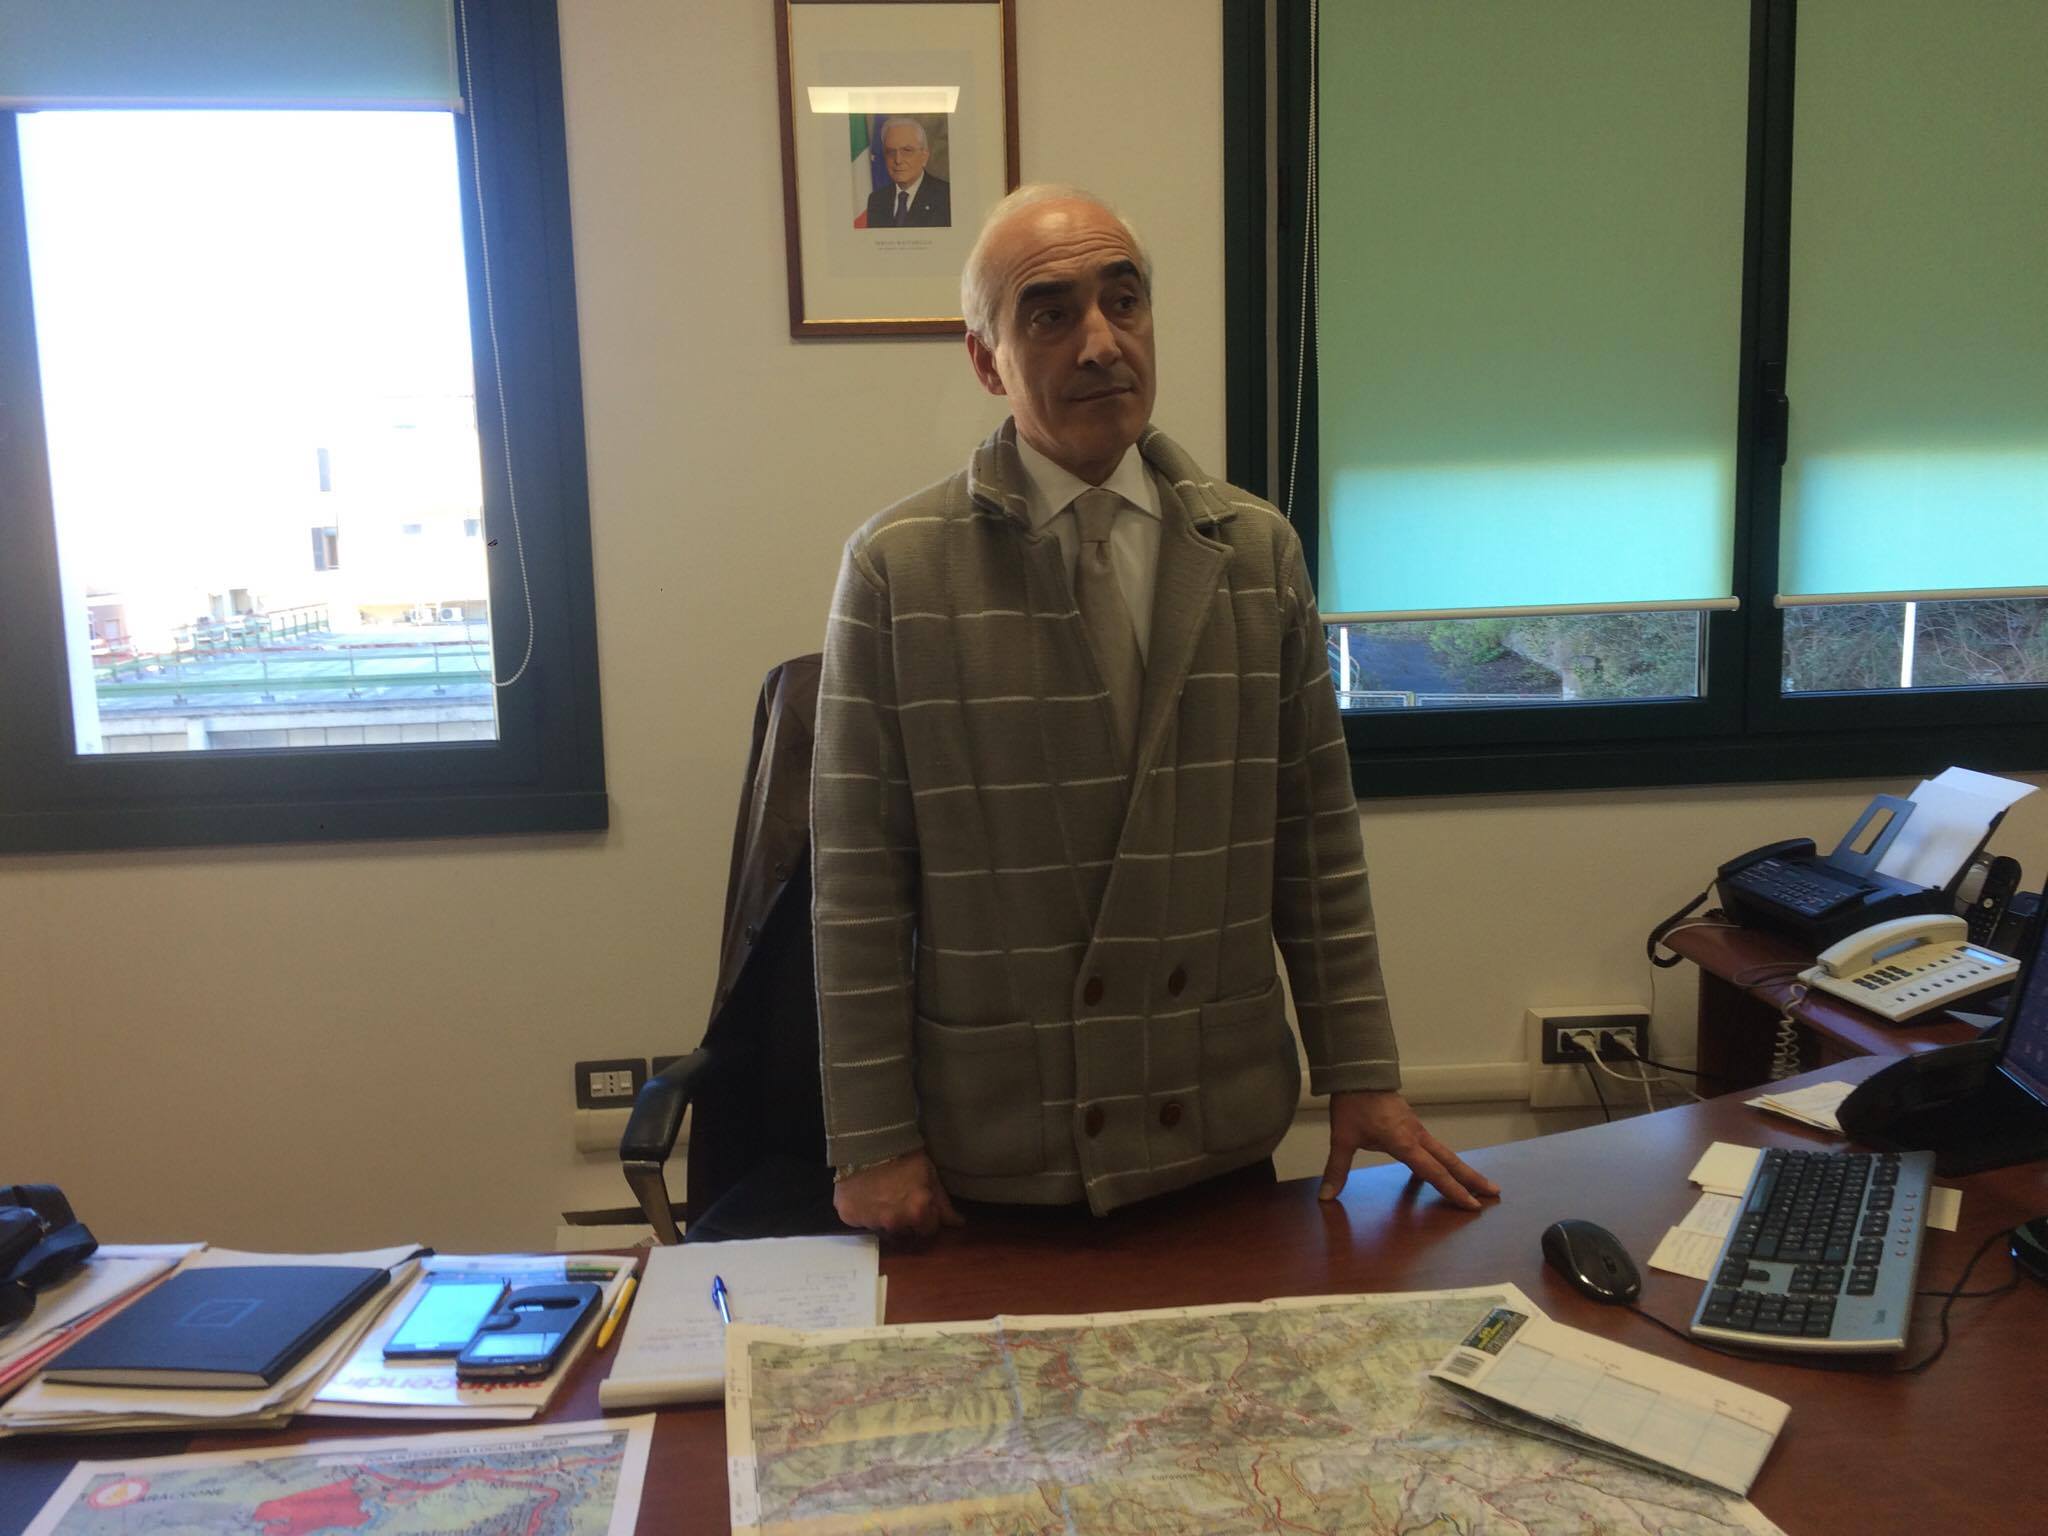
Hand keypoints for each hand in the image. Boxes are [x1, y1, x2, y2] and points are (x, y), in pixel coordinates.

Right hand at [832, 1150, 964, 1238]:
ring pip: (881, 1229)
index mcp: (918, 1213)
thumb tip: (958, 1224)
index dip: (927, 1217)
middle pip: (905, 1233)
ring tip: (882, 1196)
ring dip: (884, 1218)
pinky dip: (863, 1212)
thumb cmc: (904, 1155)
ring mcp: (870, 1221)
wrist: (868, 1140)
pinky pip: (859, 1221)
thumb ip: (943, 1203)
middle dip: (906, 1221)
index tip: (921, 1204)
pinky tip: (865, 1196)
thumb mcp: (930, 1175)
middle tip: (900, 1199)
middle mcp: (894, 1222)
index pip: (928, 1230)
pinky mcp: (848, 1216)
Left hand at [1319, 1090, 1501, 1210]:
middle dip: (1472, 1179)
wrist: (1357, 1072)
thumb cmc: (1352, 1104)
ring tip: (1479, 1186)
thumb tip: (1326, 1197)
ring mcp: (1416, 1129)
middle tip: (1495, 1193)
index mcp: (1404, 1142)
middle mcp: (1416, 1136)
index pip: (1433, 1172)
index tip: (1472, 1206)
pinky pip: (1432, 1148)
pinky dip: (1443, 1162)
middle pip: (1451, 1161)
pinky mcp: (1411, 1125)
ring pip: (1445, 1153)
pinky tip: (1439, 1172)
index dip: (1452, 1191)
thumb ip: (1337, 1169)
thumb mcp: (1341, 1138)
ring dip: (1462, 1170)